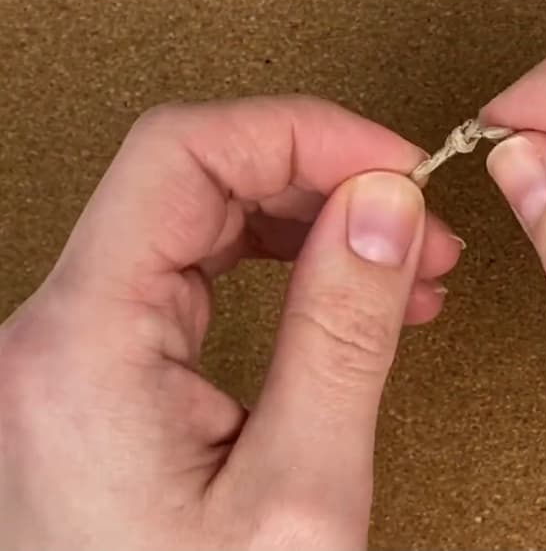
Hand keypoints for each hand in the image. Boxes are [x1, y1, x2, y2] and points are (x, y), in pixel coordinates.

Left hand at [0, 96, 461, 548]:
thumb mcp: (299, 490)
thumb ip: (344, 331)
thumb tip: (385, 207)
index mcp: (83, 343)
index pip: (183, 154)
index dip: (302, 133)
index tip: (392, 163)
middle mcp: (57, 333)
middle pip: (189, 175)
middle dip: (318, 175)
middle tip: (412, 210)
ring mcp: (73, 353)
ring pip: (194, 218)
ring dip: (305, 216)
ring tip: (400, 253)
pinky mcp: (101, 375)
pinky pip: (193, 276)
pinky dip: (277, 264)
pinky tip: (343, 287)